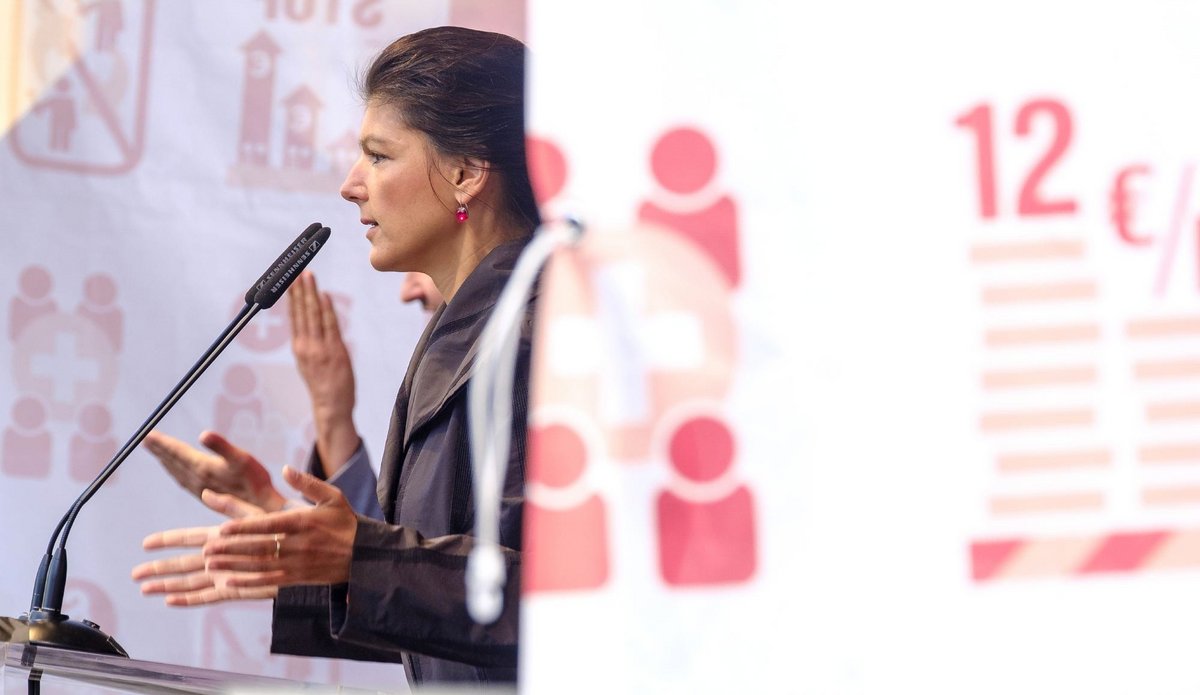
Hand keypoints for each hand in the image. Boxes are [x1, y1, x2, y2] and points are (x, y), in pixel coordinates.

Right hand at [133, 490, 277, 605]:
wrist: (306, 550)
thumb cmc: (285, 529)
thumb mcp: (256, 514)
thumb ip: (231, 507)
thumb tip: (206, 491)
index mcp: (223, 536)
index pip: (188, 537)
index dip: (167, 540)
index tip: (145, 543)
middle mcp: (221, 556)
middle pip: (183, 563)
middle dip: (159, 568)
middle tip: (134, 574)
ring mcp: (227, 573)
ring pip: (191, 581)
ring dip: (168, 586)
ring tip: (145, 590)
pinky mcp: (237, 588)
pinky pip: (209, 596)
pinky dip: (190, 599)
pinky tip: (171, 602)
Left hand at [145, 430, 285, 511]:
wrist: (262, 508)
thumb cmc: (256, 481)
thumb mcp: (242, 459)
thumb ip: (221, 446)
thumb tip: (203, 433)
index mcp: (202, 468)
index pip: (177, 452)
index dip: (162, 443)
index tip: (147, 434)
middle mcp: (197, 479)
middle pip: (173, 461)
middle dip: (160, 449)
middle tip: (145, 438)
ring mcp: (200, 488)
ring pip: (177, 472)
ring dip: (165, 460)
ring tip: (156, 450)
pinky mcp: (207, 494)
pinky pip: (183, 480)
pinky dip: (175, 471)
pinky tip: (175, 470)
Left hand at [205, 466, 357, 587]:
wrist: (365, 556)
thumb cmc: (345, 522)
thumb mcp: (333, 496)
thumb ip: (308, 483)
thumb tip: (286, 468)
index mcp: (305, 522)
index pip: (269, 525)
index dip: (245, 528)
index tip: (223, 528)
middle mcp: (299, 545)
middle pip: (260, 548)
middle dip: (232, 549)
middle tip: (206, 549)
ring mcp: (298, 564)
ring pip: (261, 566)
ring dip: (234, 566)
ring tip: (210, 564)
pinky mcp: (298, 579)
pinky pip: (269, 582)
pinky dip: (248, 583)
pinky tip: (228, 582)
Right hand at [287, 272, 360, 475]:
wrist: (331, 405)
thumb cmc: (323, 383)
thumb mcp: (309, 360)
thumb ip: (309, 340)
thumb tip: (311, 320)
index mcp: (298, 347)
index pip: (293, 316)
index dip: (292, 297)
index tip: (290, 280)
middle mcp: (305, 345)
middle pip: (300, 311)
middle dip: (299, 289)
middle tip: (297, 270)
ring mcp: (319, 348)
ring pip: (313, 315)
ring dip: (310, 293)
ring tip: (308, 275)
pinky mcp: (334, 351)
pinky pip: (330, 325)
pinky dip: (326, 309)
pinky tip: (323, 295)